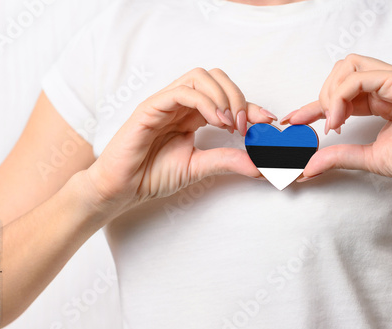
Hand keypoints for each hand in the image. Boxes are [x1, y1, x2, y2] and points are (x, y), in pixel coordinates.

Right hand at [82, 68, 275, 215]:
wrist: (123, 188)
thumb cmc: (153, 174)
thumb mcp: (199, 167)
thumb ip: (228, 161)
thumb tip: (261, 165)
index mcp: (193, 115)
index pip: (227, 97)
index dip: (251, 106)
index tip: (268, 122)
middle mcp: (181, 104)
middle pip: (217, 78)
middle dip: (239, 97)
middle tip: (247, 126)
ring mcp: (166, 102)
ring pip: (200, 77)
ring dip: (223, 96)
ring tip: (231, 124)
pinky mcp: (151, 107)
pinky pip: (182, 91)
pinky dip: (205, 102)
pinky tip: (217, 121)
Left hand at [281, 54, 391, 190]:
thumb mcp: (367, 158)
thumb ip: (337, 157)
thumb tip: (307, 167)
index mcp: (375, 100)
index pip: (337, 95)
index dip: (311, 106)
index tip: (292, 121)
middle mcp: (381, 86)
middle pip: (338, 71)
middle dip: (322, 95)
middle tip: (323, 123)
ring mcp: (390, 80)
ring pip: (346, 67)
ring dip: (331, 93)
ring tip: (333, 121)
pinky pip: (359, 76)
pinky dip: (342, 95)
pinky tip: (340, 118)